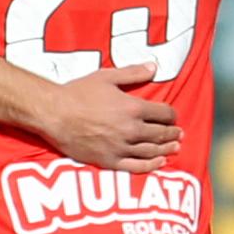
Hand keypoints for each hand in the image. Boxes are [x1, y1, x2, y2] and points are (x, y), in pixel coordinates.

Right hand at [21, 66, 179, 170]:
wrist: (54, 114)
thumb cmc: (78, 93)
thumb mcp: (106, 77)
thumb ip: (132, 73)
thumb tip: (154, 67)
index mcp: (133, 108)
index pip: (163, 113)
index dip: (171, 115)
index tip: (172, 116)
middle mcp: (131, 130)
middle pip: (161, 133)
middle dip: (172, 133)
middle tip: (179, 134)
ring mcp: (121, 147)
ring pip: (152, 151)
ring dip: (166, 149)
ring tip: (175, 148)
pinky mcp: (109, 160)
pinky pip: (136, 166)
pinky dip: (151, 165)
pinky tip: (160, 162)